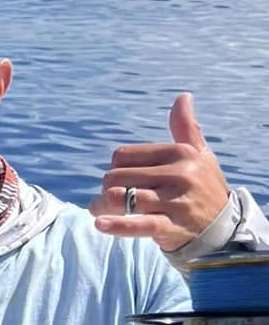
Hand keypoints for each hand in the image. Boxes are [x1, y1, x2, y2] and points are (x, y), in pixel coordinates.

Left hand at [90, 93, 229, 252]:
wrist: (224, 227)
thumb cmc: (204, 186)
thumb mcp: (199, 155)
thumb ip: (186, 127)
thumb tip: (183, 96)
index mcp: (179, 153)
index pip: (123, 155)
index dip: (116, 167)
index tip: (122, 178)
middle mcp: (179, 175)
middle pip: (117, 176)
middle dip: (106, 189)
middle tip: (107, 200)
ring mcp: (175, 202)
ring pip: (121, 197)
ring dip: (102, 206)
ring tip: (98, 211)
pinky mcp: (172, 226)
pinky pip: (139, 224)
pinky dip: (117, 226)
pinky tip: (100, 224)